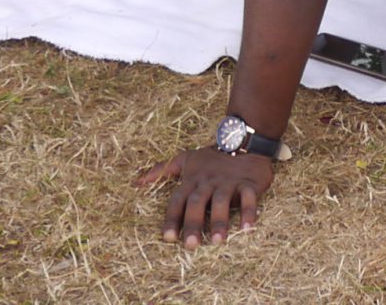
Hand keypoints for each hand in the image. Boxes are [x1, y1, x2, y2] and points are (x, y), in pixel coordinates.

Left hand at [140, 148, 275, 247]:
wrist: (243, 140)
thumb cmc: (212, 157)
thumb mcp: (185, 159)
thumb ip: (162, 170)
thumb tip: (136, 182)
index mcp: (192, 179)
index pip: (178, 200)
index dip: (172, 218)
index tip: (168, 238)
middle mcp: (208, 181)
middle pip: (197, 202)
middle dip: (193, 223)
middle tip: (190, 245)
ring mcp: (228, 182)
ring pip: (221, 201)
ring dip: (219, 221)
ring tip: (217, 241)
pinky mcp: (248, 183)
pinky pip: (248, 197)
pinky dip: (249, 212)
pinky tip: (247, 229)